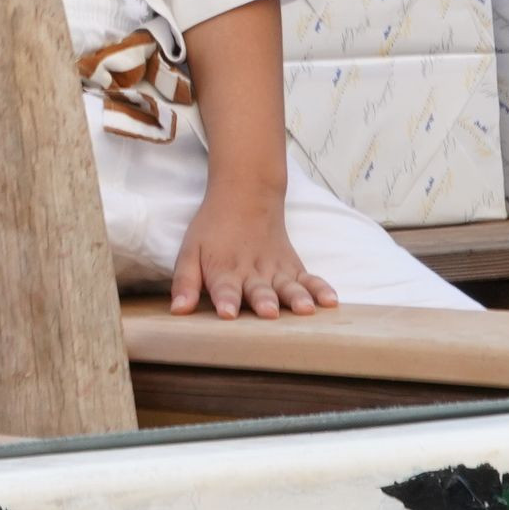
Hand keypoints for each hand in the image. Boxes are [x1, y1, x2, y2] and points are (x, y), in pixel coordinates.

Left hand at [168, 183, 334, 317]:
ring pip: (288, 285)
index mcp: (224, 270)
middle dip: (263, 301)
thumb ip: (185, 282)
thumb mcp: (190, 251)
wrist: (245, 196)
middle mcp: (252, 272)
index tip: (227, 314)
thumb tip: (177, 311)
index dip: (225, 300)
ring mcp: (276, 269)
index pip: (223, 287)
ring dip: (296, 297)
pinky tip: (331, 301)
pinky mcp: (294, 267)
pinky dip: (321, 289)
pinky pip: (310, 278)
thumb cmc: (213, 230)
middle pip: (258, 289)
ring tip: (304, 310)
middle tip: (268, 313)